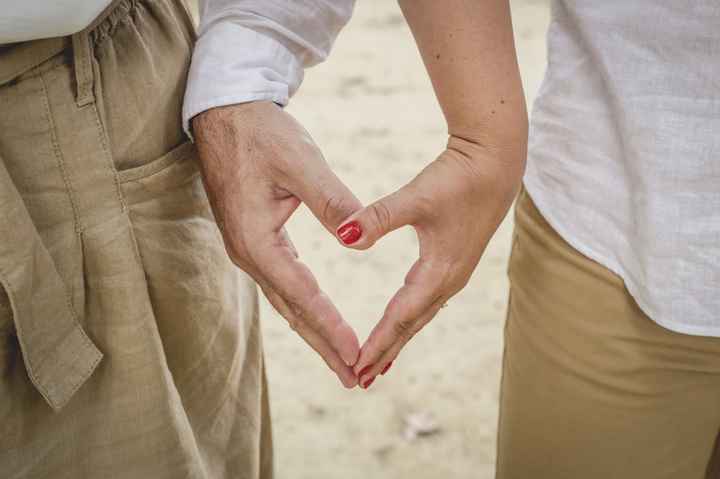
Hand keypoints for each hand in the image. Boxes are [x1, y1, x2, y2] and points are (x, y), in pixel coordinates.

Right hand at [192, 101, 361, 387]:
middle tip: (355, 377)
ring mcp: (249, 249)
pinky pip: (283, 284)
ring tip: (343, 359)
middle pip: (293, 311)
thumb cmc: (260, 133)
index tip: (358, 354)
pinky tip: (320, 318)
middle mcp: (249, 253)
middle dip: (324, 345)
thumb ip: (331, 202)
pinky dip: (305, 306)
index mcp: (257, 240)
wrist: (224, 113)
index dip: (331, 327)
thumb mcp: (301, 162)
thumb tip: (359, 241)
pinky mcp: (255, 240)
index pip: (303, 295)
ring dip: (315, 331)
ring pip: (288, 302)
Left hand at [335, 136, 524, 387]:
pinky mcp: (454, 262)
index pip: (401, 317)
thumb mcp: (415, 197)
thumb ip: (377, 218)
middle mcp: (449, 279)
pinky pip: (427, 301)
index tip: (356, 366)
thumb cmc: (457, 178)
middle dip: (386, 352)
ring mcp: (454, 273)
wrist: (496, 163)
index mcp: (439, 271)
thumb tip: (343, 239)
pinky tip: (402, 322)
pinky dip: (409, 319)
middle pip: (411, 325)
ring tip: (378, 363)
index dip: (378, 343)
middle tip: (361, 379)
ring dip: (398, 339)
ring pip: (420, 315)